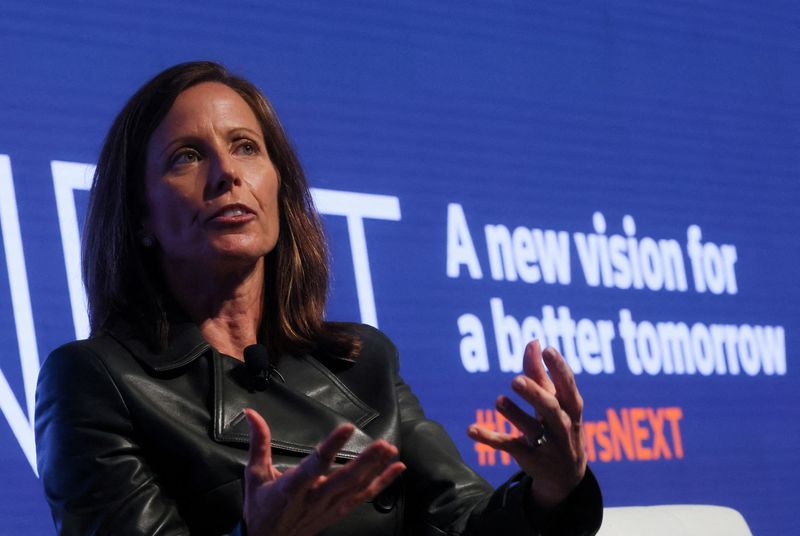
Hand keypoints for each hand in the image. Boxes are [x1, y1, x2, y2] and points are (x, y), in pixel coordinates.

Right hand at [243, 408, 405, 534]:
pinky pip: (363, 497)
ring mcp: (329, 507)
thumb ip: (258, 443)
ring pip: (356, 488)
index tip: (347, 427)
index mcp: (292, 487)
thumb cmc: (260, 507)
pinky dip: (382, 483)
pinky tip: (397, 469)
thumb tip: (252, 413)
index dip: (332, 446)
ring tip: (391, 449)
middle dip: (365, 462)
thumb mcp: (255, 475)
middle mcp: (314, 498)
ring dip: (376, 469)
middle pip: (344, 479)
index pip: (315, 464)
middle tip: (383, 443)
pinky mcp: (338, 511)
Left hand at [468, 340, 586, 508]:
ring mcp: (547, 445)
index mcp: (570, 408)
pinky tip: (471, 429)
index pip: (568, 386)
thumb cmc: (559, 425)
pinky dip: (489, 438)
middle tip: (516, 380)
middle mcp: (562, 426)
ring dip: (515, 415)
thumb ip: (541, 373)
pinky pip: (508, 446)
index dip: (559, 368)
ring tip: (499, 400)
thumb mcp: (555, 402)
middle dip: (535, 394)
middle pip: (551, 409)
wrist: (566, 476)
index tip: (547, 349)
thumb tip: (533, 341)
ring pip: (531, 429)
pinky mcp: (529, 458)